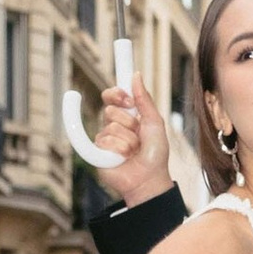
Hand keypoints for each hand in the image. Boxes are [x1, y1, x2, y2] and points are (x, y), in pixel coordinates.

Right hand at [94, 76, 173, 205]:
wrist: (150, 178)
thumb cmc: (155, 153)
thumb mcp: (155, 122)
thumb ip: (144, 100)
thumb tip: (136, 75)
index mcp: (126, 116)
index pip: (111, 96)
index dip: (116, 94)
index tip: (127, 100)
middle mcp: (113, 126)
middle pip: (110, 110)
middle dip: (129, 122)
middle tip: (138, 134)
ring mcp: (104, 140)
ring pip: (111, 128)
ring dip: (128, 140)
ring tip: (134, 152)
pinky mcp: (97, 153)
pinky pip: (105, 141)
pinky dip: (119, 149)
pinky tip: (124, 157)